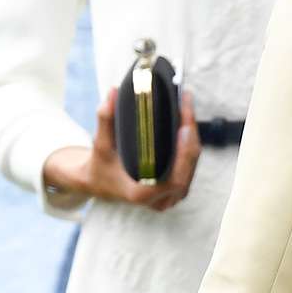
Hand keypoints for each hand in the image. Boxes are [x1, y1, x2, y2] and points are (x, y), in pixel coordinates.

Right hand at [43, 88, 199, 211]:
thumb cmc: (100, 167)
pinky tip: (187, 120)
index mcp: (141, 193)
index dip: (183, 154)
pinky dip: (189, 141)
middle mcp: (160, 199)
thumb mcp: (99, 145)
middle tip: (185, 104)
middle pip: (187, 166)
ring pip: (191, 163)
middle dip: (190, 133)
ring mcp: (171, 195)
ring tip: (186, 106)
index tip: (184, 127)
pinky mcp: (177, 187)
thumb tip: (113, 93)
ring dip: (192, 134)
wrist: (101, 184)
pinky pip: (190, 162)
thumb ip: (105, 120)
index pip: (173, 178)